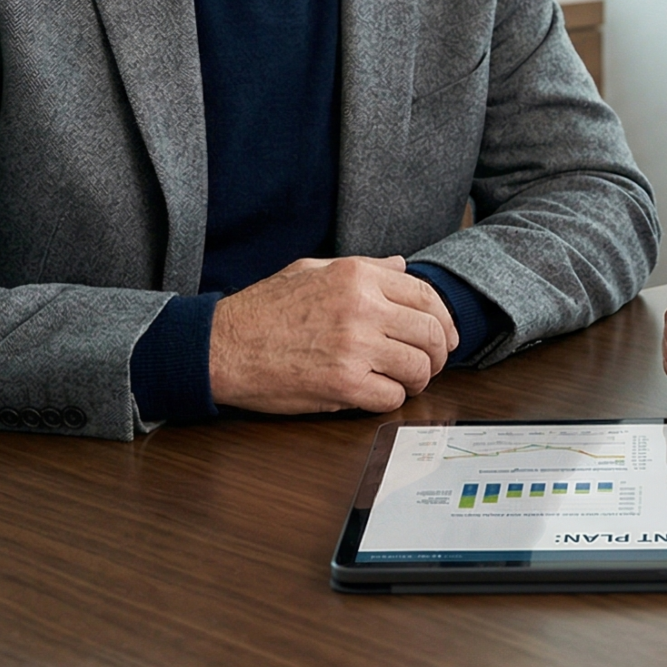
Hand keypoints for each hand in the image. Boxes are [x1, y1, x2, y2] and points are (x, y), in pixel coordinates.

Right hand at [207, 256, 458, 413]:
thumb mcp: (311, 270)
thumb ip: (363, 267)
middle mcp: (361, 308)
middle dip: (437, 354)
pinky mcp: (343, 384)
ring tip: (402, 381)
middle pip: (431, 333)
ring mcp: (354, 347)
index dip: (444, 321)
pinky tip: (375, 393)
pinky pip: (392, 397)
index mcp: (356, 276)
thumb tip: (402, 266)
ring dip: (417, 380)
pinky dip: (390, 399)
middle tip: (429, 364)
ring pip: (418, 368)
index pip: (426, 296)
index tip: (444, 336)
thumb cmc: (262, 310)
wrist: (221, 346)